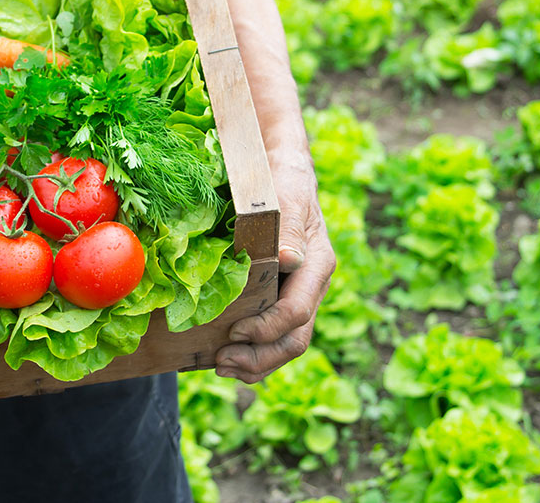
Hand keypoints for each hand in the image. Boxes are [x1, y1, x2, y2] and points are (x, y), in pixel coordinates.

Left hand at [215, 151, 334, 383]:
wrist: (280, 172)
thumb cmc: (281, 182)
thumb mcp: (286, 197)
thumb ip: (289, 229)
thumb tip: (288, 260)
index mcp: (317, 265)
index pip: (297, 312)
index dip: (266, 329)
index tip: (234, 332)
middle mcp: (310, 286)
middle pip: (294, 340)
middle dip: (259, 358)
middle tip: (222, 362)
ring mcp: (296, 295)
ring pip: (285, 344)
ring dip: (255, 363)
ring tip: (222, 366)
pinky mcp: (279, 297)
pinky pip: (272, 335)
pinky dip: (252, 352)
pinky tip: (225, 357)